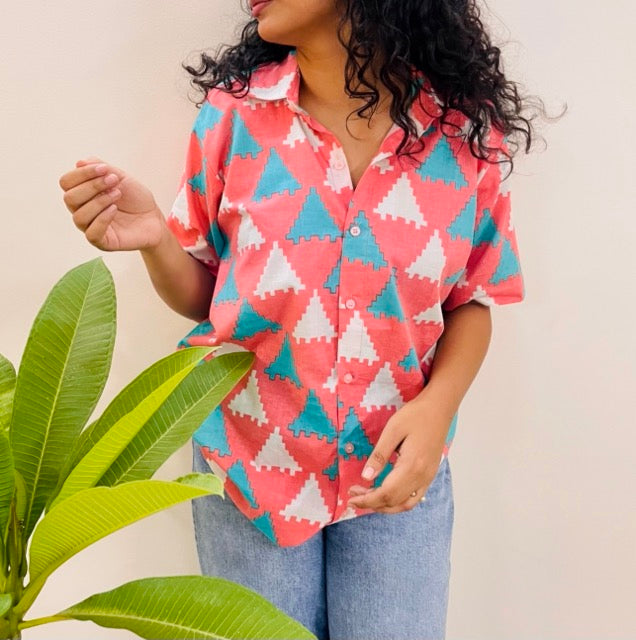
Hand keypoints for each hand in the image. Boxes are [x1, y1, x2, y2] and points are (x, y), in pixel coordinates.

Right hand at [59, 156, 164, 251]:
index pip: (66, 182)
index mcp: (82, 193)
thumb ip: (101, 168)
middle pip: (70, 198)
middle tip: (114, 182)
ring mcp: (90, 227)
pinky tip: (114, 209)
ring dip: (99, 201)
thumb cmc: (136, 198)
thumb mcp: (120, 177)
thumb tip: (79, 162)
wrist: (154, 217)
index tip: (104, 169)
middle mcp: (82, 210)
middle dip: (92, 186)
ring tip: (117, 194)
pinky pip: (91, 233)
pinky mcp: (102, 241)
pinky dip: (102, 218)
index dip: (82, 173)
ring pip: (79, 216)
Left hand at [346, 395, 452, 513]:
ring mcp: (428, 477)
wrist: (439, 408)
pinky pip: (414, 497)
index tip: (351, 499)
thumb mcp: (392, 430)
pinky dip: (398, 502)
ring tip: (367, 496)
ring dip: (384, 505)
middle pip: (394, 502)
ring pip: (405, 504)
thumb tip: (366, 477)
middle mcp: (422, 477)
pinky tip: (386, 494)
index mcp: (412, 466)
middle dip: (371, 502)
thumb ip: (379, 455)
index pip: (386, 493)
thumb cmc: (415, 415)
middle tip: (353, 494)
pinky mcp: (430, 475)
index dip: (367, 500)